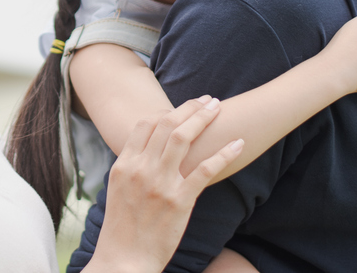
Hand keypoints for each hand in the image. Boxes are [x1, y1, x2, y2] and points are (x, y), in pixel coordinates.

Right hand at [88, 97, 243, 272]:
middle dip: (189, 107)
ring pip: (183, 138)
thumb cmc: (122, 227)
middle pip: (167, 124)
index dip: (166, 112)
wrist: (125, 259)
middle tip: (207, 100)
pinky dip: (224, 154)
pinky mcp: (180, 200)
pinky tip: (238, 143)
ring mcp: (161, 183)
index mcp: (124, 164)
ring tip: (217, 108)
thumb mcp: (118, 189)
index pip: (145, 124)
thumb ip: (132, 166)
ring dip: (203, 118)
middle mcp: (141, 168)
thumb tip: (146, 149)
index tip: (182, 109)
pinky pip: (205, 170)